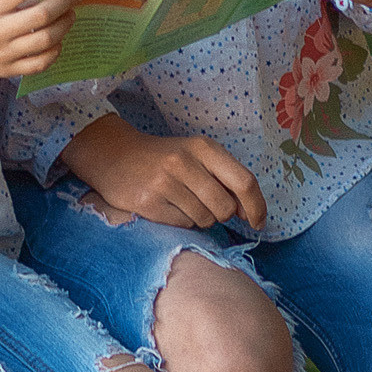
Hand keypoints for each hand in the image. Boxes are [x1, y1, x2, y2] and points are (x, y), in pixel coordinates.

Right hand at [60, 113, 265, 230]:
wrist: (114, 156)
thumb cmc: (164, 158)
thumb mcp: (196, 155)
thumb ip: (224, 178)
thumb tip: (249, 212)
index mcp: (203, 147)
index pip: (244, 182)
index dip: (257, 206)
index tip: (257, 222)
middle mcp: (184, 162)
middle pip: (225, 207)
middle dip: (221, 214)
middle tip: (206, 204)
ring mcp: (164, 182)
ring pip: (204, 219)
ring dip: (199, 218)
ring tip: (181, 201)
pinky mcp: (148, 202)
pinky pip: (182, 224)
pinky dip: (180, 221)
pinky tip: (167, 206)